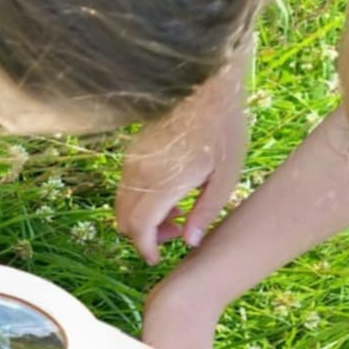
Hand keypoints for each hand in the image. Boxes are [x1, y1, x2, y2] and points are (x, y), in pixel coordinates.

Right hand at [116, 62, 249, 264]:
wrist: (205, 89)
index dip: (145, 249)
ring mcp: (132, 164)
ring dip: (143, 219)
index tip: (157, 259)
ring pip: (123, 206)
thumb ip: (206, 212)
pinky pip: (126, 189)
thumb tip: (190, 243)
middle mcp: (140, 175)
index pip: (139, 228)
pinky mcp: (132, 155)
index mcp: (164, 183)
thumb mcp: (226, 176)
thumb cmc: (223, 131)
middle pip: (125, 221)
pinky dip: (141, 202)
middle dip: (144, 237)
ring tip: (177, 212)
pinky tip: (170, 193)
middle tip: (175, 233)